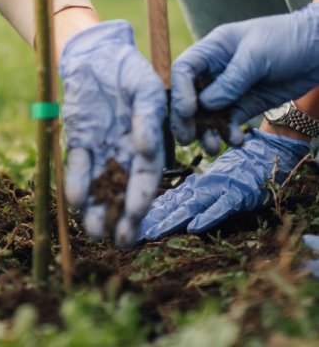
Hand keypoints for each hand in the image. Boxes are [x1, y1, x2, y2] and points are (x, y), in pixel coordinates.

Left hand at [60, 21, 165, 245]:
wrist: (96, 55)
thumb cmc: (128, 70)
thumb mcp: (145, 89)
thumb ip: (148, 118)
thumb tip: (145, 148)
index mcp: (147, 142)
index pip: (146, 176)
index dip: (142, 197)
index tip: (137, 216)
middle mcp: (124, 151)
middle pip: (123, 189)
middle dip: (121, 216)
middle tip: (118, 241)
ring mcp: (101, 148)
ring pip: (99, 184)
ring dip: (97, 208)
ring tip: (94, 232)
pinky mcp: (79, 141)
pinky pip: (78, 166)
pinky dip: (76, 182)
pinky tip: (75, 200)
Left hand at [139, 129, 308, 239]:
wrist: (264, 154)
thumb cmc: (235, 170)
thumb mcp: (207, 183)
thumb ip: (187, 195)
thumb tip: (162, 208)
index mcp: (191, 186)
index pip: (164, 202)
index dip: (144, 214)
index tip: (124, 225)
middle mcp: (199, 187)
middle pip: (170, 205)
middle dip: (149, 220)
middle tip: (128, 233)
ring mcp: (217, 190)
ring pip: (189, 207)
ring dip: (170, 221)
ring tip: (152, 233)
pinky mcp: (237, 194)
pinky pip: (220, 207)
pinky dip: (208, 217)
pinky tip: (193, 227)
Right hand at [171, 3, 318, 152]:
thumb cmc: (287, 40)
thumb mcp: (257, 55)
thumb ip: (230, 80)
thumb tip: (205, 104)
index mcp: (211, 51)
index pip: (183, 70)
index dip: (180, 91)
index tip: (188, 111)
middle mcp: (214, 72)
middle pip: (189, 97)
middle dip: (186, 119)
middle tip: (186, 139)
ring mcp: (228, 90)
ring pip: (206, 115)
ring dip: (206, 132)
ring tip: (212, 147)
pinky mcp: (244, 105)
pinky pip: (229, 123)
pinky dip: (229, 134)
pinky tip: (236, 140)